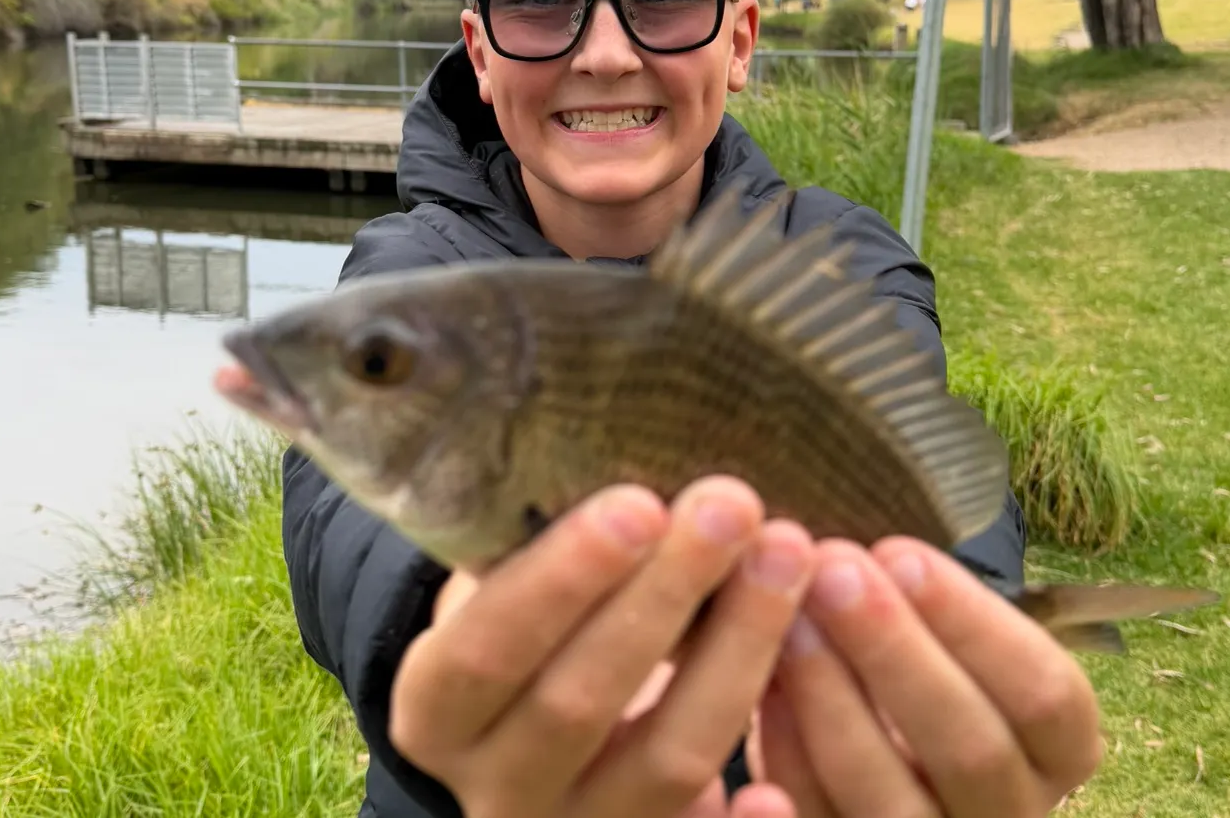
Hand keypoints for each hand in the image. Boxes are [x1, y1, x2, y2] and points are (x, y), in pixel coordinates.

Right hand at [389, 476, 817, 817]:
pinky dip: (756, 808)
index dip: (562, 580)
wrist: (527, 727)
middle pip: (581, 702)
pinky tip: (794, 734)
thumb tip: (630, 449)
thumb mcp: (500, 578)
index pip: (488, 649)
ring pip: (669, 762)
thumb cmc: (525, 611)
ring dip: (739, 648)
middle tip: (732, 503)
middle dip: (666, 594)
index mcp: (435, 709)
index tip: (638, 502)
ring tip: (788, 550)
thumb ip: (535, 540)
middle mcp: (494, 789)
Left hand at [751, 537, 1103, 817]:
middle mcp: (1009, 814)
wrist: (867, 750)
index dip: (974, 622)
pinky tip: (757, 708)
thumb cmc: (906, 663)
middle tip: (830, 570)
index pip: (1045, 692)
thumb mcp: (941, 637)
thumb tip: (847, 548)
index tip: (897, 551)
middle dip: (894, 651)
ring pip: (892, 802)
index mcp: (1055, 749)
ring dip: (832, 704)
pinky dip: (787, 772)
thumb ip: (917, 601)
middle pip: (972, 748)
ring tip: (785, 622)